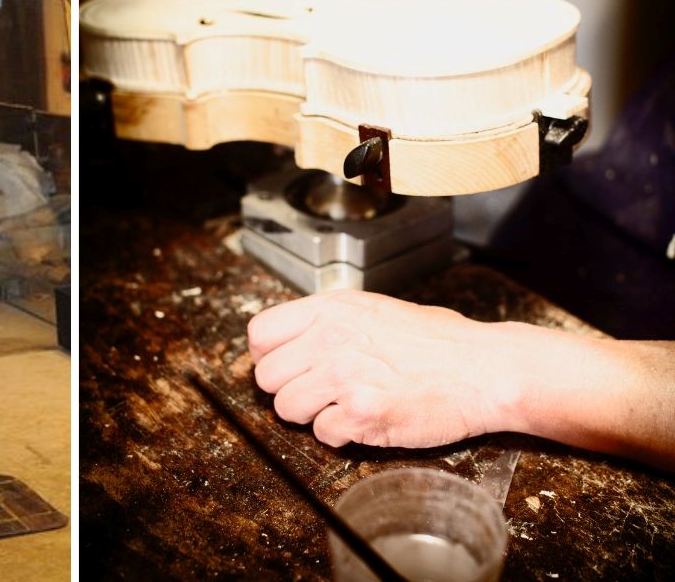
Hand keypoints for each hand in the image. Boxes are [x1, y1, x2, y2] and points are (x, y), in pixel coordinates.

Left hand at [247, 290, 517, 449]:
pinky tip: (363, 421)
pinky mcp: (362, 414)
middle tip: (316, 392)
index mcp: (331, 310)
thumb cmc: (438, 342)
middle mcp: (330, 340)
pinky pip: (322, 434)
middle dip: (287, 389)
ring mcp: (344, 377)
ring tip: (341, 406)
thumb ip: (329, 322)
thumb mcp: (374, 310)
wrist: (484, 370)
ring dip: (309, 415)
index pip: (259, 333)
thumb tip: (290, 340)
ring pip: (286, 408)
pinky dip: (339, 435)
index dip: (267, 355)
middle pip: (266, 376)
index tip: (284, 366)